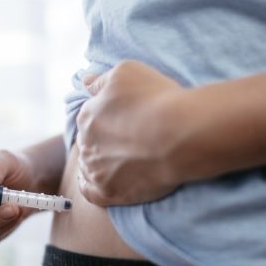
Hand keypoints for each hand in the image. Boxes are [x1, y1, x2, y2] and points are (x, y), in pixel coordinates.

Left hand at [76, 60, 183, 205]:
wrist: (181, 134)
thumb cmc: (157, 98)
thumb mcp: (126, 72)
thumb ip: (101, 80)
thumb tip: (85, 82)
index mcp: (88, 115)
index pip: (90, 117)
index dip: (108, 118)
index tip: (125, 120)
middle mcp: (86, 143)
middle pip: (90, 142)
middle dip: (104, 141)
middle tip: (129, 141)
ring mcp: (96, 170)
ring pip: (89, 167)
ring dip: (100, 163)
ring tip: (121, 161)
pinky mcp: (109, 192)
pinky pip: (90, 193)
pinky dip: (92, 187)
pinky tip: (100, 183)